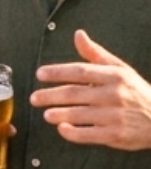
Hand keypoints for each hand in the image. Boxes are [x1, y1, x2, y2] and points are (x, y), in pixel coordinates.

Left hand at [32, 29, 150, 149]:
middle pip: (75, 93)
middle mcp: (114, 94)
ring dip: (59, 114)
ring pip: (79, 114)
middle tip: (34, 98)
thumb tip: (77, 34)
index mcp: (114, 75)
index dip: (58, 72)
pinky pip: (88, 134)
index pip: (80, 71)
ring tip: (46, 114)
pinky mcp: (115, 134)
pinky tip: (61, 129)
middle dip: (51, 95)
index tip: (39, 74)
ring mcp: (115, 115)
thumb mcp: (120, 69)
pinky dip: (72, 132)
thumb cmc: (135, 92)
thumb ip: (95, 54)